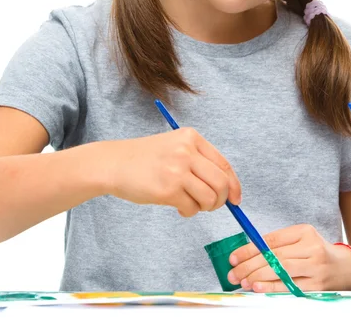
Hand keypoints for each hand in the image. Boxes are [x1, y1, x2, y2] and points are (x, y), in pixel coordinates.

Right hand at [96, 128, 241, 216]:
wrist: (114, 163)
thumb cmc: (146, 158)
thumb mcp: (175, 146)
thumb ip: (199, 161)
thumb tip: (227, 188)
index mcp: (191, 137)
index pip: (224, 164)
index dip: (234, 185)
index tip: (236, 199)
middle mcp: (187, 151)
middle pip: (221, 183)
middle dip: (221, 200)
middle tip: (212, 205)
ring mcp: (177, 170)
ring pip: (209, 198)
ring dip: (204, 207)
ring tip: (190, 204)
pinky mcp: (167, 190)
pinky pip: (191, 208)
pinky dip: (188, 212)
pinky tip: (178, 207)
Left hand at [227, 224, 350, 291]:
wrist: (347, 268)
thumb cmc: (317, 253)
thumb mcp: (301, 240)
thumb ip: (278, 244)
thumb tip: (247, 255)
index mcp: (305, 231)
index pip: (271, 240)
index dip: (250, 249)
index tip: (234, 257)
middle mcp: (311, 247)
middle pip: (275, 256)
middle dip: (250, 265)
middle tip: (233, 272)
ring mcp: (316, 267)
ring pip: (282, 270)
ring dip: (258, 276)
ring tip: (243, 280)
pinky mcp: (318, 286)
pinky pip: (291, 287)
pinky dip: (273, 288)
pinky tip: (259, 288)